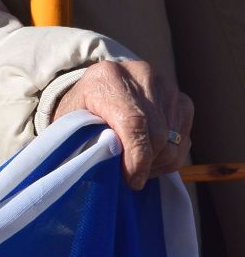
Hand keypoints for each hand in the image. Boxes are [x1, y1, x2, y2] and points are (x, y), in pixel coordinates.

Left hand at [53, 59, 192, 189]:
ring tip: (135, 165)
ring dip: (157, 162)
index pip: (134, 122)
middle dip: (146, 164)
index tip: (133, 180)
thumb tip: (109, 167)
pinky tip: (149, 156)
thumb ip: (87, 142)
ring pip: (174, 141)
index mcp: (107, 77)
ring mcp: (166, 86)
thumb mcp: (71, 125)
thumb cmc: (80, 113)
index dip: (137, 157)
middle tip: (129, 177)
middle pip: (158, 134)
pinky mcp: (181, 99)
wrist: (96, 91)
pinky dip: (170, 156)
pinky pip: (184, 140)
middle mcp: (142, 76)